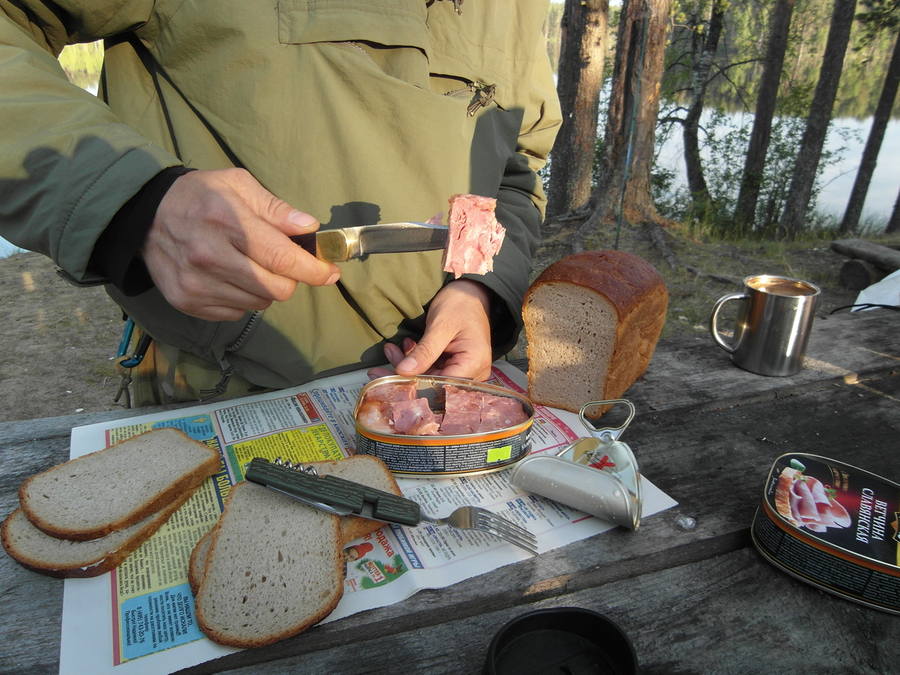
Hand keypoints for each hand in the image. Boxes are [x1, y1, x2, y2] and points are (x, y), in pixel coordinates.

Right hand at [142, 168, 339, 320]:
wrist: (145, 215)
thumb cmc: (200, 196)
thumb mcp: (238, 185)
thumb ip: (276, 208)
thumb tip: (309, 227)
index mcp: (227, 223)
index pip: (283, 259)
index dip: (314, 270)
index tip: (330, 272)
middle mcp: (210, 258)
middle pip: (276, 289)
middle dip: (291, 279)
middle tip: (284, 263)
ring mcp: (196, 285)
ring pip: (259, 303)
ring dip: (267, 288)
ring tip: (252, 265)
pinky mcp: (188, 302)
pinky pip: (237, 312)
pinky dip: (244, 298)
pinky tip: (232, 276)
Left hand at [368, 280, 493, 380]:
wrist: (471, 293)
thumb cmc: (460, 304)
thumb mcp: (440, 326)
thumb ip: (424, 351)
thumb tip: (402, 371)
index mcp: (474, 364)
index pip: (441, 385)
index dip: (414, 384)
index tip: (389, 376)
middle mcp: (473, 373)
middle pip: (435, 384)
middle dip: (408, 373)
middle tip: (384, 361)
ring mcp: (465, 371)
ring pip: (431, 378)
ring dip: (410, 365)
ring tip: (392, 349)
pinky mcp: (455, 366)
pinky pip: (434, 370)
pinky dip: (417, 361)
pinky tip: (405, 347)